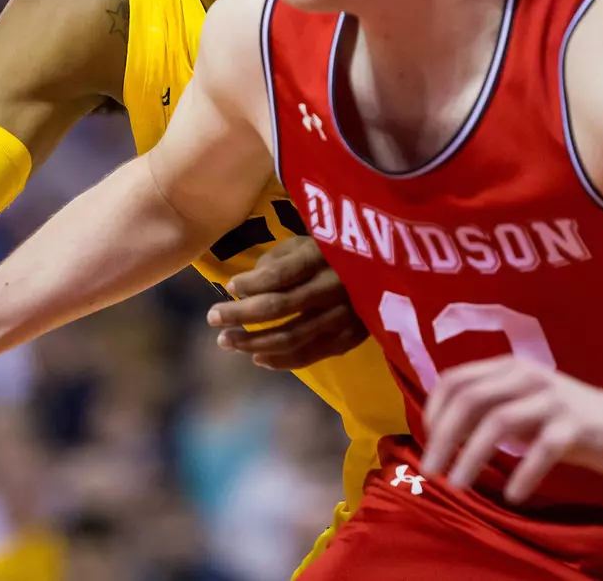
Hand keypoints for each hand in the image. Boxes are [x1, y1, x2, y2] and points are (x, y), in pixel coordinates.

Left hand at [206, 235, 368, 369]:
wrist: (390, 270)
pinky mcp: (352, 338)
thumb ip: (278, 260)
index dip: (251, 283)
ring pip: (293, 337)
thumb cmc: (334, 251)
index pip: (280, 274)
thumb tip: (248, 286)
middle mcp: (335, 287)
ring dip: (254, 343)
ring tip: (226, 341)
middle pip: (280, 307)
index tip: (228, 285)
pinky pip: (312, 355)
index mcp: (323, 256)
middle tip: (212, 318)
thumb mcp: (308, 241)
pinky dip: (282, 360)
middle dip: (240, 315)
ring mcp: (345, 316)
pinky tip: (257, 359)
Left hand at [419, 356, 602, 503]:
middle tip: (430, 471)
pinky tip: (513, 495)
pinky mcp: (576, 424)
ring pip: (498, 422)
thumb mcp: (522, 405)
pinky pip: (542, 449)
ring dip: (472, 456)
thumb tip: (441, 434)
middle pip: (470, 400)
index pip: (455, 380)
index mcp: (508, 367)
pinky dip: (523, 473)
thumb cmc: (565, 417)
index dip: (434, 410)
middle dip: (443, 437)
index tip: (427, 441)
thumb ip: (488, 410)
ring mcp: (552, 398)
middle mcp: (526, 376)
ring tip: (458, 485)